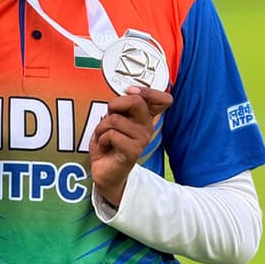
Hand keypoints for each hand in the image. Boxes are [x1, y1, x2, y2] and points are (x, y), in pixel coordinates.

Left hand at [88, 86, 172, 206]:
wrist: (105, 172)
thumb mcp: (113, 119)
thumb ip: (121, 106)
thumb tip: (128, 93)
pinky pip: (111, 134)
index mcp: (144, 117)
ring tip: (105, 137)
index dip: (148, 91)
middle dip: (115, 105)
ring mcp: (142, 139)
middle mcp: (147, 126)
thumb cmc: (108, 144)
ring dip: (102, 127)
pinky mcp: (133, 151)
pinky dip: (101, 139)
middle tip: (109, 117)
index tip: (132, 91)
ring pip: (115, 119)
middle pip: (136, 101)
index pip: (163, 99)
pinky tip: (106, 147)